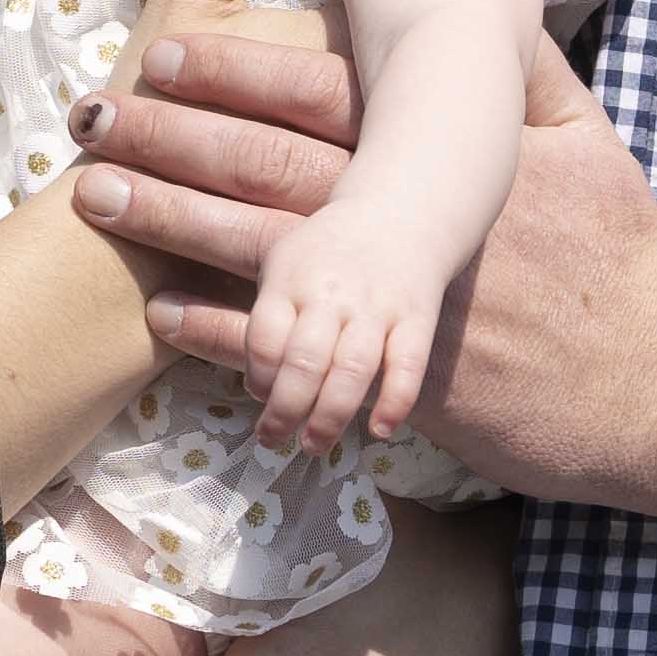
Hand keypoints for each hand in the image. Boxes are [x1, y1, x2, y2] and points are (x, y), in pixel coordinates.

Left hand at [84, 26, 656, 514]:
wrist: (651, 384)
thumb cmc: (624, 256)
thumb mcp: (589, 139)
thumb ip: (529, 69)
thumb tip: (486, 2)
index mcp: (444, 156)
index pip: (321, 97)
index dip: (237, 70)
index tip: (167, 52)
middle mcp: (406, 223)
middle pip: (268, 167)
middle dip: (176, 137)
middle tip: (96, 117)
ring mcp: (392, 304)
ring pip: (262, 252)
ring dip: (174, 224)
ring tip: (100, 199)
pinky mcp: (387, 377)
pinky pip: (289, 351)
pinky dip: (221, 333)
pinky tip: (163, 313)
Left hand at [240, 192, 447, 450]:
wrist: (401, 210)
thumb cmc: (329, 252)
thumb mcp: (284, 263)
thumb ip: (267, 318)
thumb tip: (238, 372)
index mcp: (292, 278)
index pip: (265, 338)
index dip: (258, 376)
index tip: (260, 396)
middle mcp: (333, 293)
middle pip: (305, 362)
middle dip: (285, 411)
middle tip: (274, 439)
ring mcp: (377, 306)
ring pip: (352, 371)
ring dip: (330, 417)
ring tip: (313, 445)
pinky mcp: (417, 316)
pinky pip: (408, 365)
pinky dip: (395, 402)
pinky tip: (380, 430)